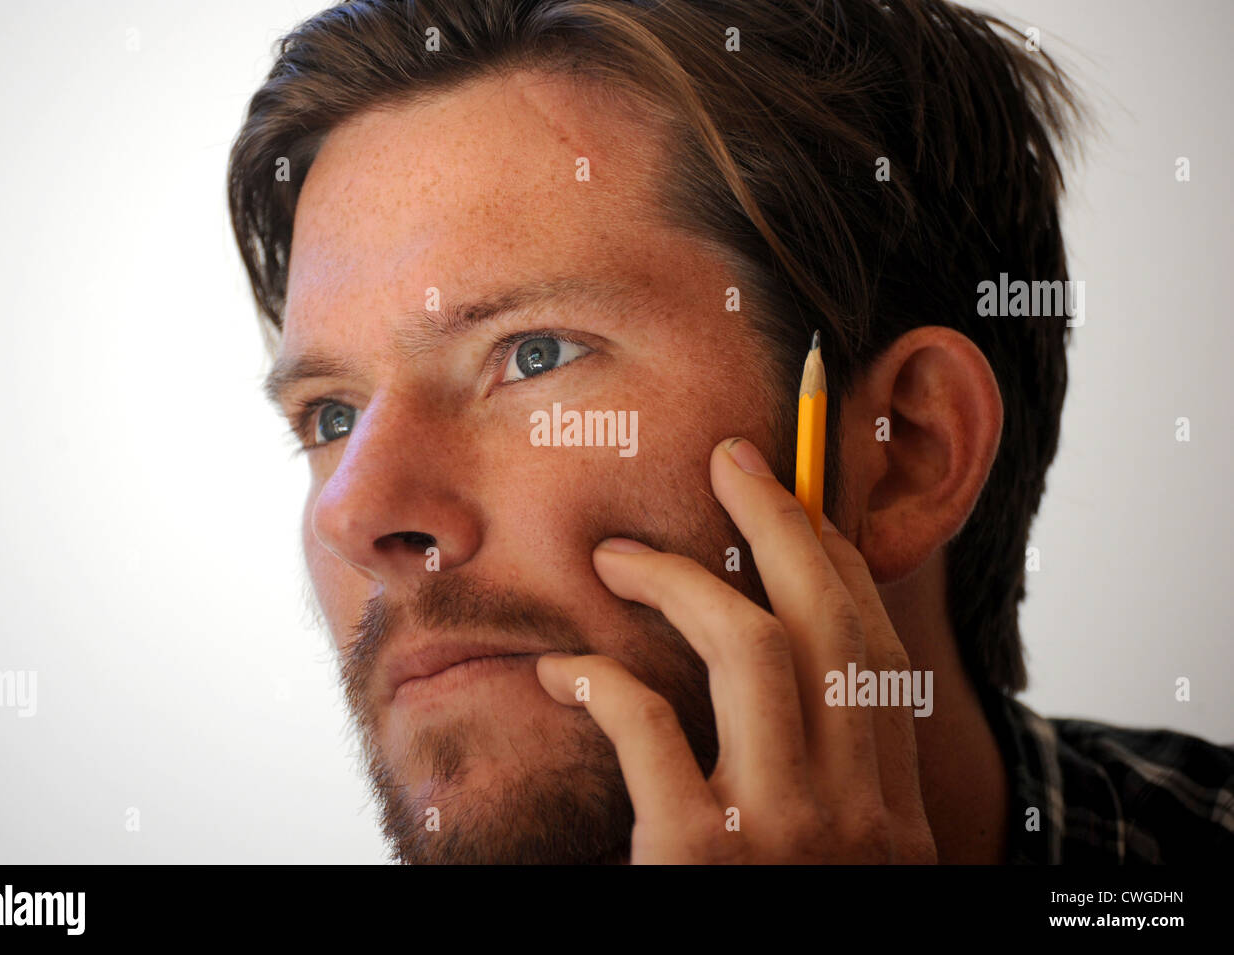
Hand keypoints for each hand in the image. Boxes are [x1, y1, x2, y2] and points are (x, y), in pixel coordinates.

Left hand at [535, 436, 937, 863]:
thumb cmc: (768, 940)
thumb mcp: (829, 871)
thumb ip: (822, 799)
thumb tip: (779, 704)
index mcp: (896, 822)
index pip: (877, 658)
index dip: (836, 564)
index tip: (798, 507)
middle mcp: (859, 820)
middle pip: (829, 622)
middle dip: (781, 521)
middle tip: (732, 459)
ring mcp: (785, 833)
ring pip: (751, 646)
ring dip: (679, 581)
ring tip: (615, 557)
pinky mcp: (698, 856)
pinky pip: (648, 724)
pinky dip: (598, 681)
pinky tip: (561, 672)